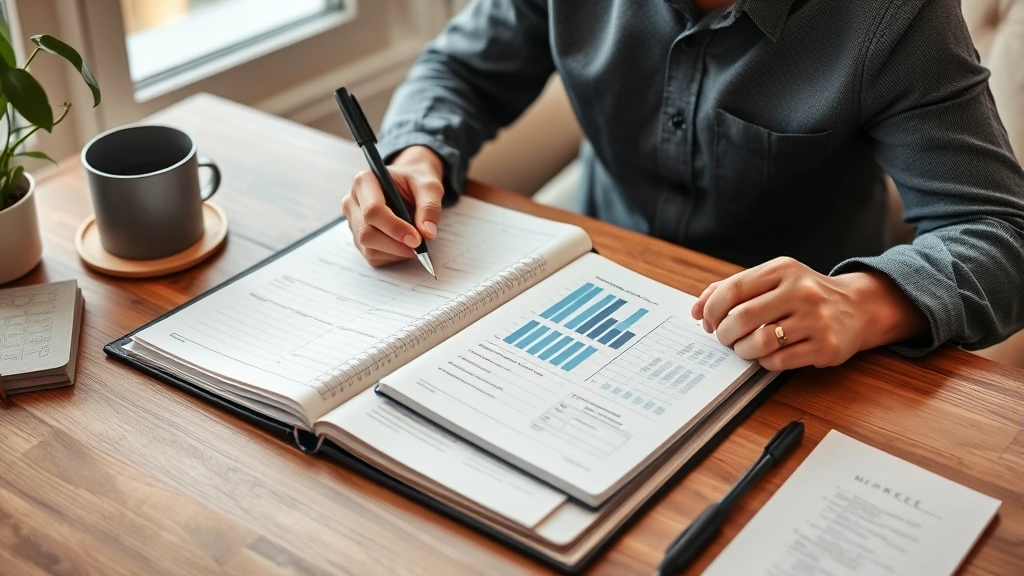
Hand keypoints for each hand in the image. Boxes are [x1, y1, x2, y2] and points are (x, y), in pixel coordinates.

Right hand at [341, 145, 444, 266]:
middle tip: (419, 246)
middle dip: (395, 244)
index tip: (417, 238)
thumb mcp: (429, 186)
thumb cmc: (416, 182)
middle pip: (366, 233)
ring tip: (414, 244)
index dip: (395, 228)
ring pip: (368, 248)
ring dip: (395, 252)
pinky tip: (403, 246)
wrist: (410, 185)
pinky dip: (392, 257)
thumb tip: (428, 232)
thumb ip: (429, 206)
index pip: (373, 210)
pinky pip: (372, 256)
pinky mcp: (358, 238)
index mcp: (365, 181)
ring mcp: (353, 221)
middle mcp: (353, 201)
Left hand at [691, 257, 927, 369]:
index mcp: (783, 269)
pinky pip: (779, 361)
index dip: (711, 310)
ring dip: (743, 350)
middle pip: (741, 318)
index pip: (732, 290)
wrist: (857, 307)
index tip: (707, 321)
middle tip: (725, 338)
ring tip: (745, 348)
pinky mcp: (826, 346)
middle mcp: (801, 291)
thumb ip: (733, 289)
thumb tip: (696, 309)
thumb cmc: (803, 295)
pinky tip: (769, 355)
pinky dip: (764, 362)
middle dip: (724, 333)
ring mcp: (816, 319)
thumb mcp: (773, 279)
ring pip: (759, 342)